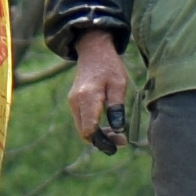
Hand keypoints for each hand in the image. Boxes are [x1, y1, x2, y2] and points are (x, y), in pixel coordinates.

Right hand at [64, 32, 130, 146]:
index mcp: (88, 97)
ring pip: (83, 128)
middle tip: (121, 140)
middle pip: (85, 133)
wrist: (93, 50)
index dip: (103, 142)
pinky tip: (108, 125)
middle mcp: (76, 102)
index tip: (118, 145)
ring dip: (98, 135)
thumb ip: (117, 107)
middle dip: (102, 140)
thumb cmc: (109, 65)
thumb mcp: (119, 84)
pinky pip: (82, 121)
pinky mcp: (74, 102)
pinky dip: (93, 127)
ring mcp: (73, 102)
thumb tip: (118, 129)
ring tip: (117, 133)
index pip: (90, 130)